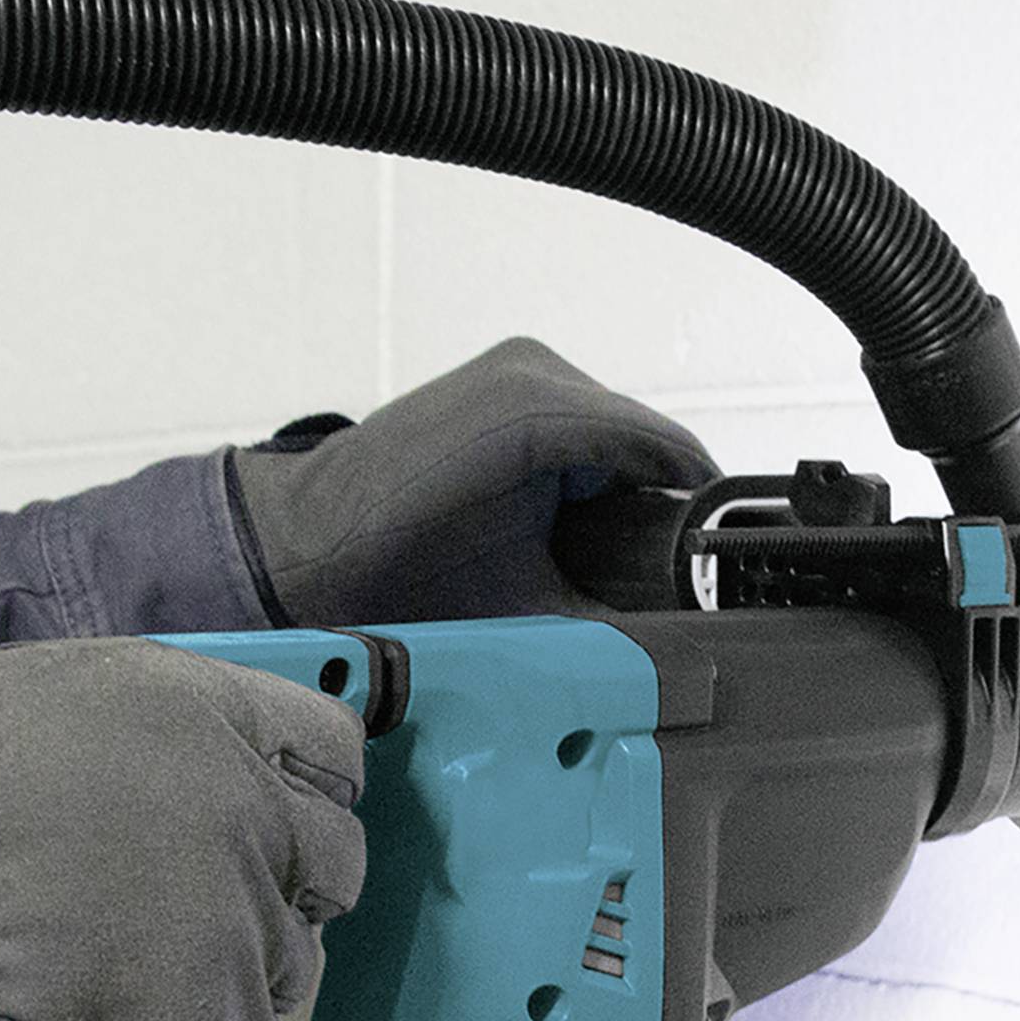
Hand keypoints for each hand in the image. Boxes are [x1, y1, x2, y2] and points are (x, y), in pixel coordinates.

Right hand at [0, 640, 364, 1020]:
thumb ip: (115, 727)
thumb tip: (160, 753)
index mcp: (193, 715)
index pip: (329, 748)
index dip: (303, 787)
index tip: (279, 817)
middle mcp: (244, 817)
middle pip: (332, 864)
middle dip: (280, 889)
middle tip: (193, 915)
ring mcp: (240, 939)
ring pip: (280, 974)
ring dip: (218, 986)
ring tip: (111, 991)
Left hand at [226, 336, 715, 626]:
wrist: (305, 546)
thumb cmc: (391, 578)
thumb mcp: (517, 611)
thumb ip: (605, 621)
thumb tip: (681, 655)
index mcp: (542, 415)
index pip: (668, 454)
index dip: (697, 516)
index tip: (714, 570)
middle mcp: (535, 372)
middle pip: (648, 440)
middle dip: (662, 505)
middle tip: (673, 579)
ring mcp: (520, 366)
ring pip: (620, 429)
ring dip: (631, 485)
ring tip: (631, 554)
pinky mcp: (507, 376)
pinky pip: (584, 419)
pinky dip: (596, 466)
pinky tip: (590, 517)